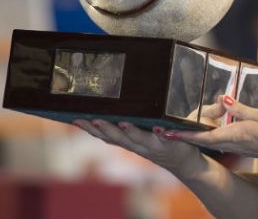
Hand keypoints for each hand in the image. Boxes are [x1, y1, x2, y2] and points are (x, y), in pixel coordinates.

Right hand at [72, 119, 206, 178]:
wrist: (183, 160)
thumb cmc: (159, 138)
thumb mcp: (140, 129)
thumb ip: (130, 118)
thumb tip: (115, 97)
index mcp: (127, 140)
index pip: (104, 135)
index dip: (89, 128)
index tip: (74, 119)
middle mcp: (136, 145)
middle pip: (116, 138)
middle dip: (102, 129)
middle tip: (89, 119)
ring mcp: (152, 145)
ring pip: (137, 139)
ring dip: (128, 131)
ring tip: (120, 122)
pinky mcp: (169, 143)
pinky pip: (163, 138)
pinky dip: (159, 133)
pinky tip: (157, 127)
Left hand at [164, 95, 257, 164]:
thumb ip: (241, 108)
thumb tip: (222, 99)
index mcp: (236, 134)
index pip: (203, 135)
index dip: (183, 134)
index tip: (165, 132)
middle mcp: (234, 142)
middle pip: (204, 138)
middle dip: (185, 133)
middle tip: (167, 126)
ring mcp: (240, 146)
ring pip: (213, 139)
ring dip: (197, 133)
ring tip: (184, 124)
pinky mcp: (246, 145)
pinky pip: (223, 139)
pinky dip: (212, 133)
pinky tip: (212, 126)